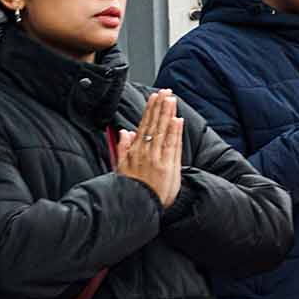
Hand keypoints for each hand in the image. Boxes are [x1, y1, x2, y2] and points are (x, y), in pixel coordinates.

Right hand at [116, 89, 183, 208]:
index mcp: (135, 151)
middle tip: (165, 92)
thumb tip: (125, 131)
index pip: (144, 126)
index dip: (150, 110)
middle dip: (160, 107)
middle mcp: (146, 152)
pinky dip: (174, 132)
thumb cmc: (132, 189)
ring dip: (167, 114)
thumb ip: (123, 148)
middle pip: (154, 125)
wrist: (140, 207)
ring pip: (163, 132)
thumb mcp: (120, 168)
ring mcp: (157, 158)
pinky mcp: (168, 166)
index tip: (155, 97)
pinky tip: (177, 119)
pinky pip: (172, 146)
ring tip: (171, 99)